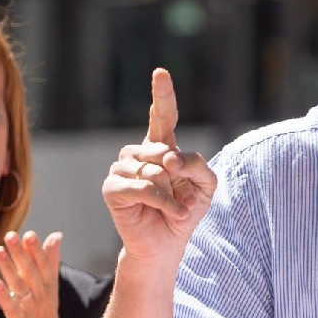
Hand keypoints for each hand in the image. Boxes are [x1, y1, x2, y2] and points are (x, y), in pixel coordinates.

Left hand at [0, 230, 67, 317]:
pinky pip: (12, 308)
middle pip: (31, 271)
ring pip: (20, 286)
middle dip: (21, 253)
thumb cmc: (45, 316)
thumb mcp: (51, 287)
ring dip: (9, 269)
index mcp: (47, 287)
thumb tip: (56, 236)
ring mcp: (31, 310)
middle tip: (10, 235)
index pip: (43, 264)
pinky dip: (4, 295)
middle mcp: (41, 296)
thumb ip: (50, 261)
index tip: (29, 234)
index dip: (36, 250)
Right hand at [103, 69, 217, 268]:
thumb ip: (197, 164)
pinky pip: (144, 186)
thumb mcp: (205, 185)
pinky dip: (164, 202)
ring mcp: (121, 169)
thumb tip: (169, 158)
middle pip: (166, 151)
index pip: (162, 116)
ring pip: (155, 170)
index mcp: (159, 147)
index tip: (160, 73)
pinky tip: (173, 213)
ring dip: (173, 193)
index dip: (162, 95)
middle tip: (182, 198)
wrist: (167, 245)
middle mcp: (137, 154)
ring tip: (175, 209)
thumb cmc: (184, 212)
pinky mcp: (112, 188)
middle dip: (181, 179)